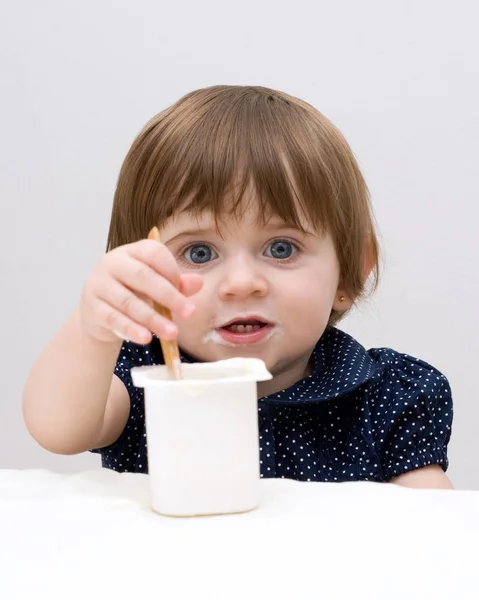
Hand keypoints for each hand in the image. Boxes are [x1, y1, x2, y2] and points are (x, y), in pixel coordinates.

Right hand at [79, 239, 202, 344]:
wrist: (99, 312)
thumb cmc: (133, 292)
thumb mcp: (156, 285)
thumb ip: (177, 283)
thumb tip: (199, 282)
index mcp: (132, 252)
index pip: (154, 252)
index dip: (172, 270)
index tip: (185, 291)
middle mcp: (113, 263)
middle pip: (143, 276)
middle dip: (169, 296)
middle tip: (190, 313)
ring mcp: (99, 285)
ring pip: (129, 301)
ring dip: (153, 319)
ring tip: (172, 333)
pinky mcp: (92, 308)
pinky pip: (114, 319)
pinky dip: (131, 330)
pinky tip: (146, 338)